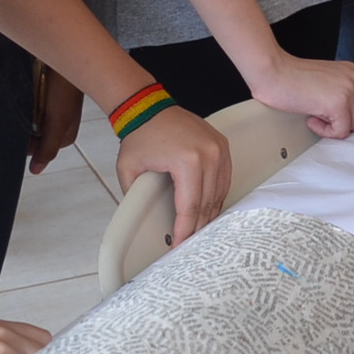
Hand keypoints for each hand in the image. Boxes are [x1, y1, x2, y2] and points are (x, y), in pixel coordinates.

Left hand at [27, 70, 82, 174]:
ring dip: (23, 117)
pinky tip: (21, 98)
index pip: (36, 150)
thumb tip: (36, 171)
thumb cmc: (65, 89)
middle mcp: (59, 126)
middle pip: (33, 137)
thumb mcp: (57, 121)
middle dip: (24, 129)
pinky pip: (31, 109)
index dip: (24, 143)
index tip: (18, 130)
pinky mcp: (47, 99)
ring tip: (20, 105)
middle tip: (20, 116)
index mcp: (65, 136)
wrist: (68, 55)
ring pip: (30, 123)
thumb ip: (47, 147)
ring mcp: (53, 112)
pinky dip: (24, 106)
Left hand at [116, 102, 232, 249]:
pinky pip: (225, 179)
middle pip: (208, 203)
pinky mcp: (222, 146)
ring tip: (197, 229)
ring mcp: (219, 149)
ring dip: (209, 213)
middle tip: (189, 242)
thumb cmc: (140, 136)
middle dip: (198, 226)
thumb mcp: (129, 171)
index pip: (190, 206)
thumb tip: (143, 221)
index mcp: (188, 160)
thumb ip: (136, 198)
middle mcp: (210, 154)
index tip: (179, 245)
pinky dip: (217, 196)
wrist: (149, 109)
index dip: (185, 230)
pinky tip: (207, 208)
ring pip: (220, 193)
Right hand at [249, 50, 353, 138]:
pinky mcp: (338, 104)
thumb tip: (353, 115)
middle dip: (351, 123)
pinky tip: (311, 118)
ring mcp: (349, 90)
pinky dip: (325, 132)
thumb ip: (344, 91)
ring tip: (316, 114)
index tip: (340, 117)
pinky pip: (341, 132)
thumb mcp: (327, 79)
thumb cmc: (292, 77)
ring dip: (335, 126)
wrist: (273, 72)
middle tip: (330, 118)